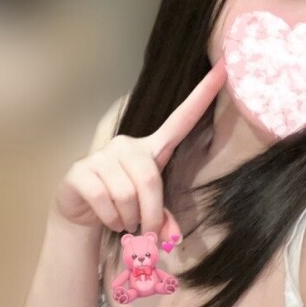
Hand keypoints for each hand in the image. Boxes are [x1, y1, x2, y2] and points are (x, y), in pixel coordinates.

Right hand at [55, 58, 226, 237]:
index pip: (180, 121)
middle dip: (150, 214)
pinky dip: (110, 218)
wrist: (81, 212)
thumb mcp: (148, 211)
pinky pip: (104, 199)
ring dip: (128, 218)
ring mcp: (102, 155)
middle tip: (145, 230)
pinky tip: (107, 219)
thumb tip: (170, 237)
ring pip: (126, 194)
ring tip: (122, 221)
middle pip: (149, 178)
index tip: (224, 69)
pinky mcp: (81, 170)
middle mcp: (127, 145)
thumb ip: (163, 218)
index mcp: (150, 150)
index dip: (202, 96)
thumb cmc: (122, 207)